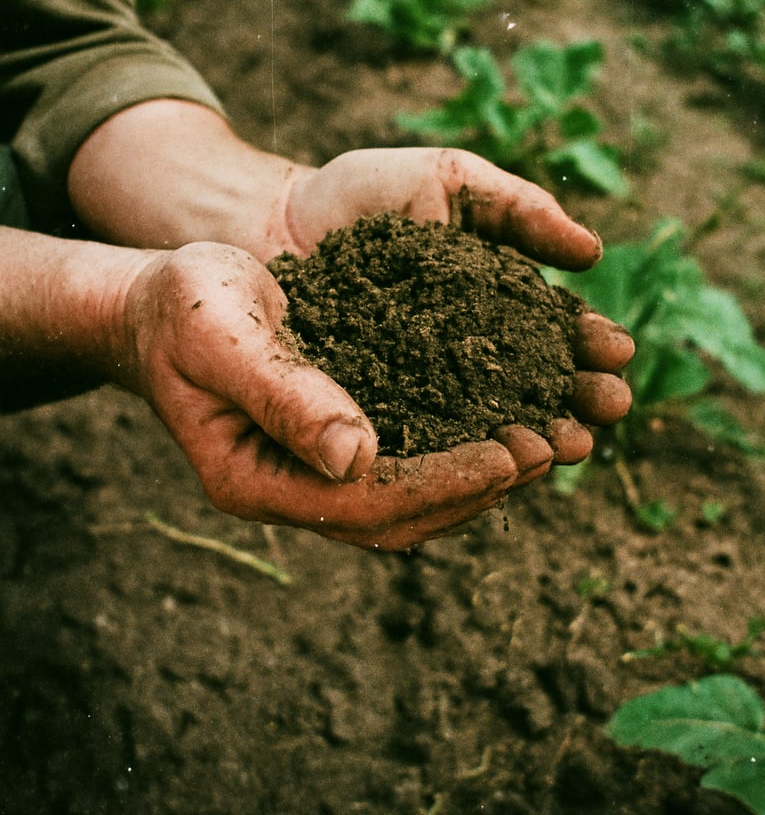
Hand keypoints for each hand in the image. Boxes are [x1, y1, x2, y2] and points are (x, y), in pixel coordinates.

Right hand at [117, 242, 557, 547]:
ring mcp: (310, 471)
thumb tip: (355, 456)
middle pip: (396, 515)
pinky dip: (456, 448)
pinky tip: (502, 418)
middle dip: (475, 488)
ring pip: (409, 498)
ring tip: (544, 441)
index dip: (440, 484)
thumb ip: (281, 393)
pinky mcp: (333, 442)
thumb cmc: (184, 308)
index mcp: (253, 478)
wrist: (162, 302)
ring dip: (477, 478)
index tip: (509, 455)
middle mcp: (287, 489)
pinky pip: (405, 460)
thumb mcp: (223, 336)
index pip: (363, 503)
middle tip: (547, 449)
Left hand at [283, 146, 633, 476]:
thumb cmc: (362, 193)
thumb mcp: (446, 180)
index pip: (554, 336)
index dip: (589, 348)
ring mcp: (420, 394)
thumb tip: (592, 251)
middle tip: (607, 410)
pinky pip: (422, 446)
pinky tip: (492, 466)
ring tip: (567, 446)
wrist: (272, 218)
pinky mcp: (373, 419)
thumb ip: (517, 208)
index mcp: (494, 305)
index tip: (617, 357)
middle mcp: (466, 358)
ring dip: (535, 439)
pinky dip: (459, 458)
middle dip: (575, 402)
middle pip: (534, 390)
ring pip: (488, 427)